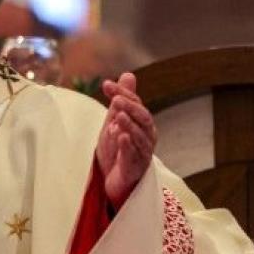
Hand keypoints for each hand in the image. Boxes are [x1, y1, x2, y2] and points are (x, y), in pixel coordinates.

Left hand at [95, 73, 156, 207]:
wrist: (116, 180)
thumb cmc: (119, 148)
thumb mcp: (117, 121)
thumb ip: (123, 100)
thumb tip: (128, 74)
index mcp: (143, 123)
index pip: (135, 104)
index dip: (122, 93)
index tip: (106, 84)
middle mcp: (147, 136)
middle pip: (142, 118)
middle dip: (130, 107)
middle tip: (115, 99)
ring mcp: (142, 152)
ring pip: (139, 136)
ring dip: (128, 125)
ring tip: (117, 116)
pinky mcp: (135, 168)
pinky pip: (132, 155)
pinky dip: (127, 145)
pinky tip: (120, 136)